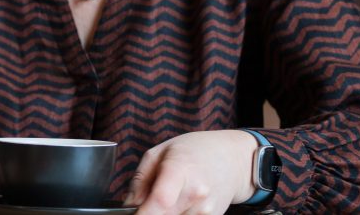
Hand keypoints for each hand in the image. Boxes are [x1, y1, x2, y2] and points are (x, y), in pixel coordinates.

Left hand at [124, 130, 258, 214]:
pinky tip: (180, 203)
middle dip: (148, 212)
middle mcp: (196, 193)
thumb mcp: (158, 153)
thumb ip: (139, 181)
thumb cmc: (194, 151)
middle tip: (148, 199)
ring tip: (169, 196)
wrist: (232, 159)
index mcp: (180, 170)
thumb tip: (128, 206)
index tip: (133, 212)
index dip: (142, 213)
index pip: (160, 201)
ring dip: (163, 214)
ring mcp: (206, 210)